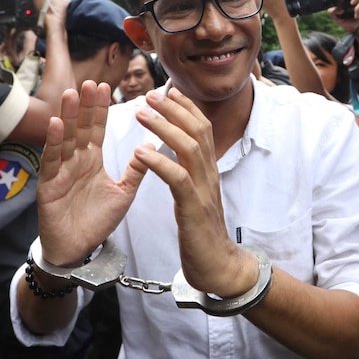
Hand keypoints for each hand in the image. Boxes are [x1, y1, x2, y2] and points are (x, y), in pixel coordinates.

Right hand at [34, 0, 70, 30]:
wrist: (53, 30)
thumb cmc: (46, 11)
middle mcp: (64, 2)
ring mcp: (63, 12)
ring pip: (58, 5)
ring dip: (51, 5)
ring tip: (40, 6)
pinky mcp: (60, 20)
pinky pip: (56, 14)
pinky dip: (50, 14)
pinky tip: (42, 15)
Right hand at [37, 81, 148, 265]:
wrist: (77, 250)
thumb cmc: (97, 220)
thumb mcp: (123, 193)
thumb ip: (136, 170)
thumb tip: (153, 145)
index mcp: (92, 160)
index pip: (96, 129)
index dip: (100, 109)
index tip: (105, 86)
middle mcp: (74, 161)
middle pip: (79, 128)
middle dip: (84, 105)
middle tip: (89, 81)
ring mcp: (60, 171)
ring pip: (64, 139)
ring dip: (68, 116)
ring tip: (71, 94)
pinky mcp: (48, 185)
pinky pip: (52, 161)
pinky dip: (54, 143)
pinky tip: (57, 124)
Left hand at [134, 88, 259, 297]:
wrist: (218, 267)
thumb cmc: (202, 233)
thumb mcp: (196, 197)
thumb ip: (189, 174)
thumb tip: (178, 155)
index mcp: (208, 171)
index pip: (202, 129)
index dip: (186, 108)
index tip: (169, 91)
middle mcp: (209, 175)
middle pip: (198, 130)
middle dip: (174, 109)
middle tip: (150, 94)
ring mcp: (204, 190)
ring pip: (189, 148)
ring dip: (164, 127)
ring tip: (142, 113)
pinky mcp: (194, 209)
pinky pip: (178, 179)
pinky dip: (159, 162)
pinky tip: (140, 152)